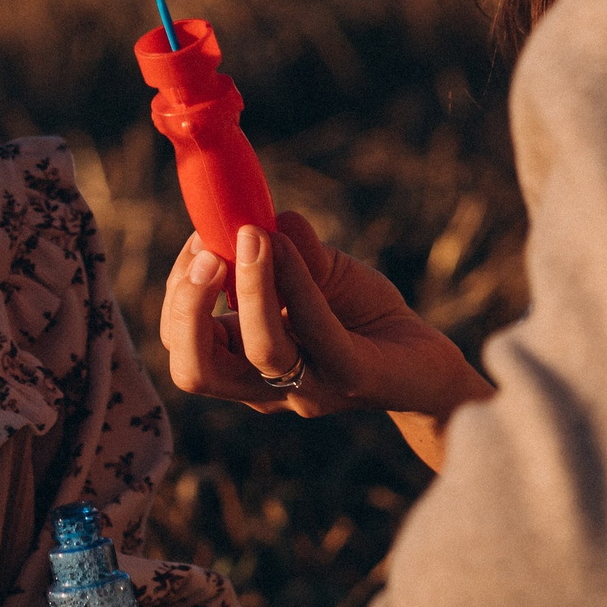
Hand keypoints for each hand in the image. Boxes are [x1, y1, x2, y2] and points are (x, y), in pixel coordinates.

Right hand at [160, 214, 491, 421]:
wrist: (427, 362)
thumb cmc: (362, 317)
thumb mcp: (317, 275)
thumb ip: (289, 252)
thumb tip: (268, 218)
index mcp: (241, 365)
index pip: (183, 345)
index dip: (179, 294)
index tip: (199, 240)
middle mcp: (265, 387)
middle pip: (195, 371)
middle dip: (187, 309)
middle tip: (206, 253)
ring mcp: (310, 388)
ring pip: (261, 352)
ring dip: (251, 287)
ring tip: (253, 236)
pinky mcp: (354, 376)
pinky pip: (318, 332)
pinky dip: (298, 284)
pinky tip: (291, 246)